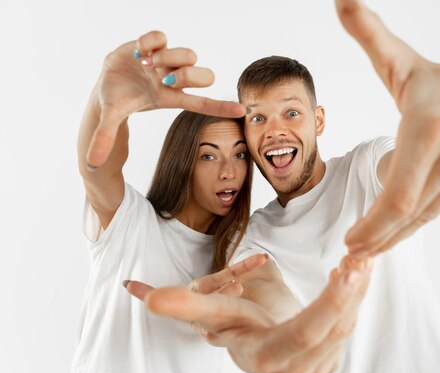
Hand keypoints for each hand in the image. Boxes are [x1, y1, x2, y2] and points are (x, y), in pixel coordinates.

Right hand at [86, 30, 244, 167]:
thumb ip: (105, 137)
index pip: (202, 103)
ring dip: (167, 59)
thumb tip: (90, 161)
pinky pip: (162, 37)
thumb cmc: (117, 100)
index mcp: (169, 98)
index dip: (221, 107)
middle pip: (202, 76)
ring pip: (188, 55)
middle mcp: (173, 78)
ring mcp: (165, 60)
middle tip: (164, 79)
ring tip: (143, 64)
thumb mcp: (111, 118)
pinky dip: (151, 42)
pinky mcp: (152, 44)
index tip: (242, 110)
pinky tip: (138, 51)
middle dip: (188, 77)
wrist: (105, 80)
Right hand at [126, 254, 372, 372]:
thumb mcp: (215, 309)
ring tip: (362, 256)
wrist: (257, 337)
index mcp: (268, 359)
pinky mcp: (332, 357)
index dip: (328, 304)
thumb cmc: (235, 320)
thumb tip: (143, 293)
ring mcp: (317, 368)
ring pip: (347, 326)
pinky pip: (351, 324)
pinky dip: (358, 295)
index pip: (304, 335)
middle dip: (350, 292)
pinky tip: (359, 269)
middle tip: (361, 256)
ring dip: (358, 289)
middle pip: (334, 331)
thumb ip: (187, 303)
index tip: (348, 269)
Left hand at [336, 0, 439, 254]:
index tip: (349, 242)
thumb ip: (368, 34)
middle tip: (349, 255)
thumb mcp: (397, 60)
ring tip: (364, 248)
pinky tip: (388, 231)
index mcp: (429, 128)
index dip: (371, 227)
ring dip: (391, 236)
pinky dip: (408, 225)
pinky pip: (432, 211)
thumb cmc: (429, 79)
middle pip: (406, 214)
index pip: (397, 196)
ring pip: (420, 217)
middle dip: (376, 238)